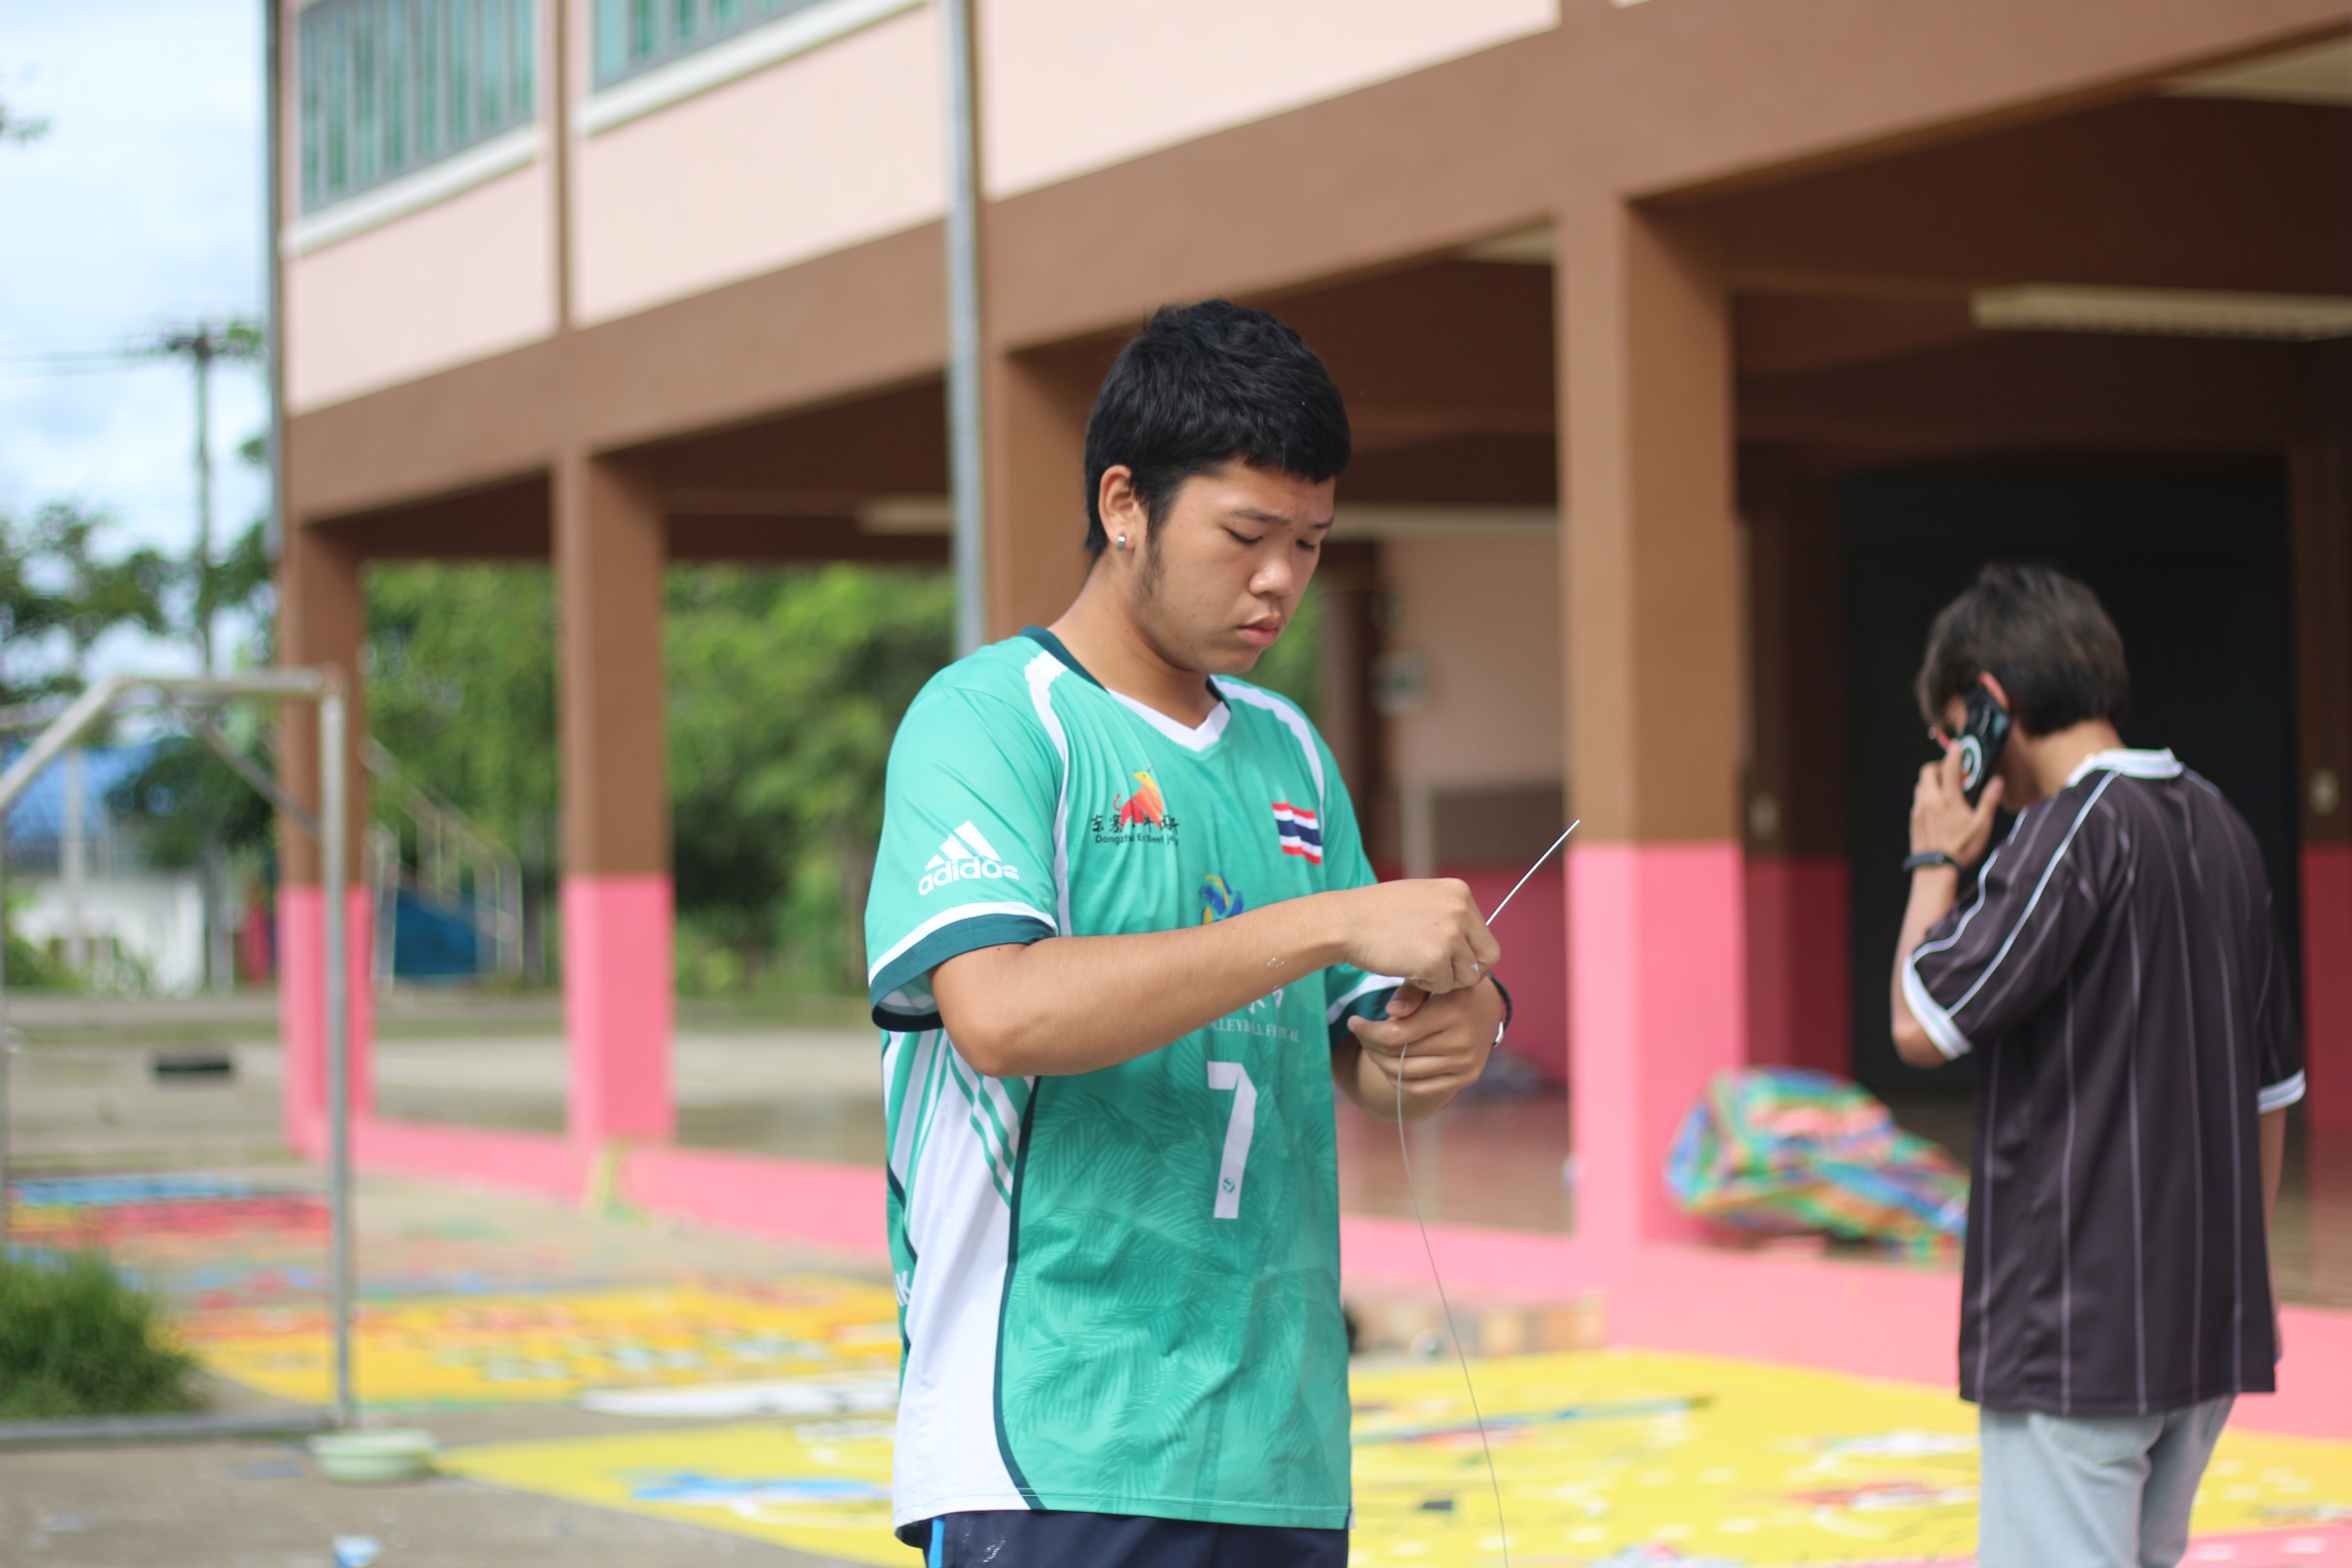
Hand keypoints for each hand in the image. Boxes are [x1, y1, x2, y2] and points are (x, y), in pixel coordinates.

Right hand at [1333, 880, 1499, 993]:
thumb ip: (1448, 914)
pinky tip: (1407, 970)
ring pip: (1468, 975)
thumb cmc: (1377, 913)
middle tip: (1441, 973)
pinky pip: (1444, 987)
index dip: (1469, 953)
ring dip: (1445, 979)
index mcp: (1459, 891)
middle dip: (1466, 970)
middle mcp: (1460, 910)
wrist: (1345, 922)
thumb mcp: (1422, 899)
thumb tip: (1473, 943)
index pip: (1485, 934)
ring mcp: (1449, 935)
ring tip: (1418, 967)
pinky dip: (1426, 986)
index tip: (1448, 957)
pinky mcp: (1435, 960)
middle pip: (1487, 956)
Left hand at [1348, 981, 1497, 1103]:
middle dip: (1370, 1045)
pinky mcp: (1467, 1077)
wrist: (1486, 1007)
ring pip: (1406, 1073)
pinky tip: (1388, 1065)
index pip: (1396, 1033)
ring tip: (1372, 1048)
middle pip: (1398, 1054)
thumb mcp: (1429, 982)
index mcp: (1451, 1010)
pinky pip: (1421, 1088)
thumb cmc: (1447, 990)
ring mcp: (1466, 1062)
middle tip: (1360, 1033)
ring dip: (1380, 1062)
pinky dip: (1399, 1079)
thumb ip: (1408, 993)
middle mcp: (1462, 1040)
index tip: (1354, 1022)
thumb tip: (1390, 1012)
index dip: (1367, 1031)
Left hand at [1912, 739, 2003, 869]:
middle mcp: (1930, 800)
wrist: (1935, 869)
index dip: (1954, 753)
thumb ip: (1988, 801)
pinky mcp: (1913, 820)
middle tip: (1953, 775)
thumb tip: (1996, 782)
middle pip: (1927, 772)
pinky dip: (1927, 797)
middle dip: (1939, 768)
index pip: (1950, 767)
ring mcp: (1919, 810)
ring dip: (1932, 783)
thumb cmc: (1961, 848)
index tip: (1957, 746)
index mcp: (1948, 798)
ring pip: (1921, 786)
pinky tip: (1938, 809)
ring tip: (1947, 792)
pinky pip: (1918, 801)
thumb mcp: (1982, 825)